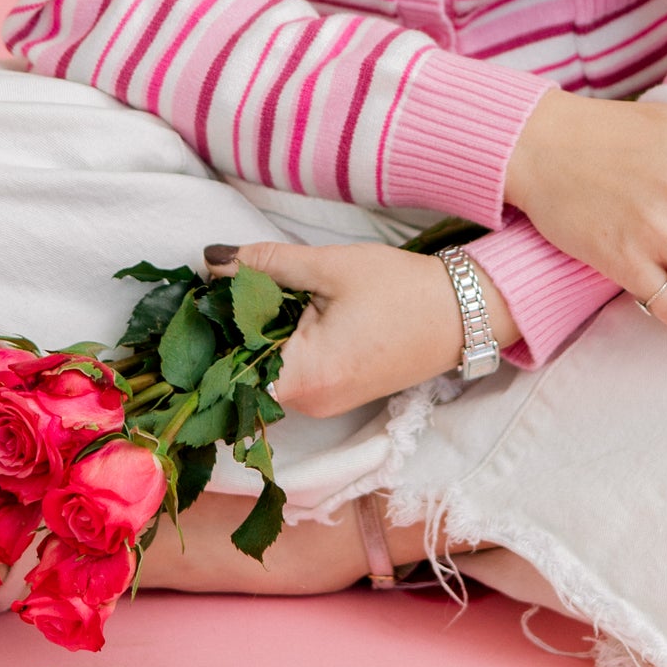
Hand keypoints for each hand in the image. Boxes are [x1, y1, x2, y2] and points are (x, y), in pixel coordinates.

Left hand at [205, 239, 519, 420]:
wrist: (464, 314)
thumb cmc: (402, 289)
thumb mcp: (330, 266)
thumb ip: (265, 264)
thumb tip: (209, 261)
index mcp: (305, 378)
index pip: (228, 364)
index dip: (210, 329)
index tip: (202, 292)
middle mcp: (308, 405)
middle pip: (241, 370)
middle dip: (229, 327)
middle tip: (227, 280)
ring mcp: (321, 405)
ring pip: (263, 370)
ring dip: (254, 333)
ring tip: (257, 289)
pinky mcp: (333, 396)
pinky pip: (287, 372)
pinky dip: (277, 342)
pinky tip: (283, 309)